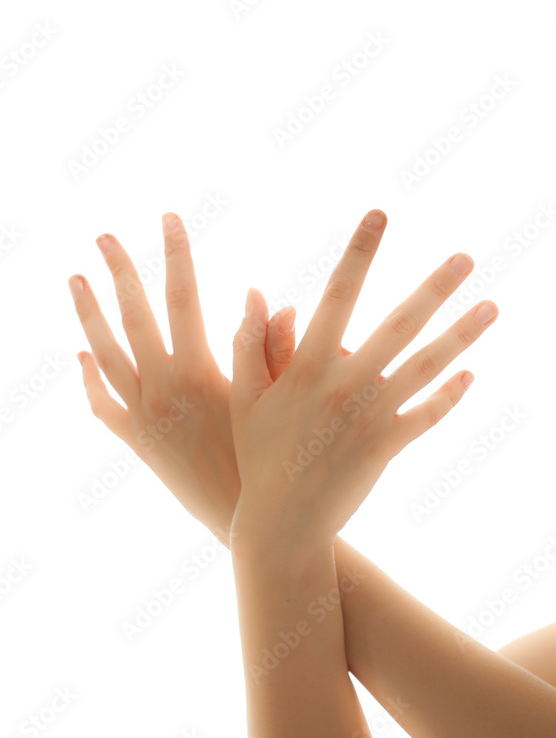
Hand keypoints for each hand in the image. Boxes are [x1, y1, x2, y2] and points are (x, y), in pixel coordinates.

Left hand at [68, 213, 295, 544]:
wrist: (252, 524)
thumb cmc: (276, 463)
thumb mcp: (278, 401)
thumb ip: (273, 348)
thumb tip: (271, 298)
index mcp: (197, 373)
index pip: (181, 297)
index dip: (175, 253)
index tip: (170, 216)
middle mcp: (160, 391)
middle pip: (130, 317)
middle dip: (117, 272)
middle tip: (103, 236)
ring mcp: (141, 418)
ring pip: (103, 355)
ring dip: (87, 316)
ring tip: (74, 280)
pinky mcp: (137, 443)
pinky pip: (103, 406)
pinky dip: (89, 381)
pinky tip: (81, 358)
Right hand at [229, 208, 497, 550]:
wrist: (281, 522)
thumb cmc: (258, 455)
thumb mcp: (243, 398)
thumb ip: (251, 344)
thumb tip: (258, 292)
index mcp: (306, 366)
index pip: (337, 296)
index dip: (359, 253)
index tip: (378, 215)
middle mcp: (344, 385)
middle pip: (398, 325)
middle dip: (434, 287)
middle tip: (466, 257)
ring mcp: (370, 417)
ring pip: (424, 366)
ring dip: (462, 335)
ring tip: (492, 307)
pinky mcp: (387, 447)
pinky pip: (427, 416)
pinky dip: (450, 397)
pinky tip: (471, 376)